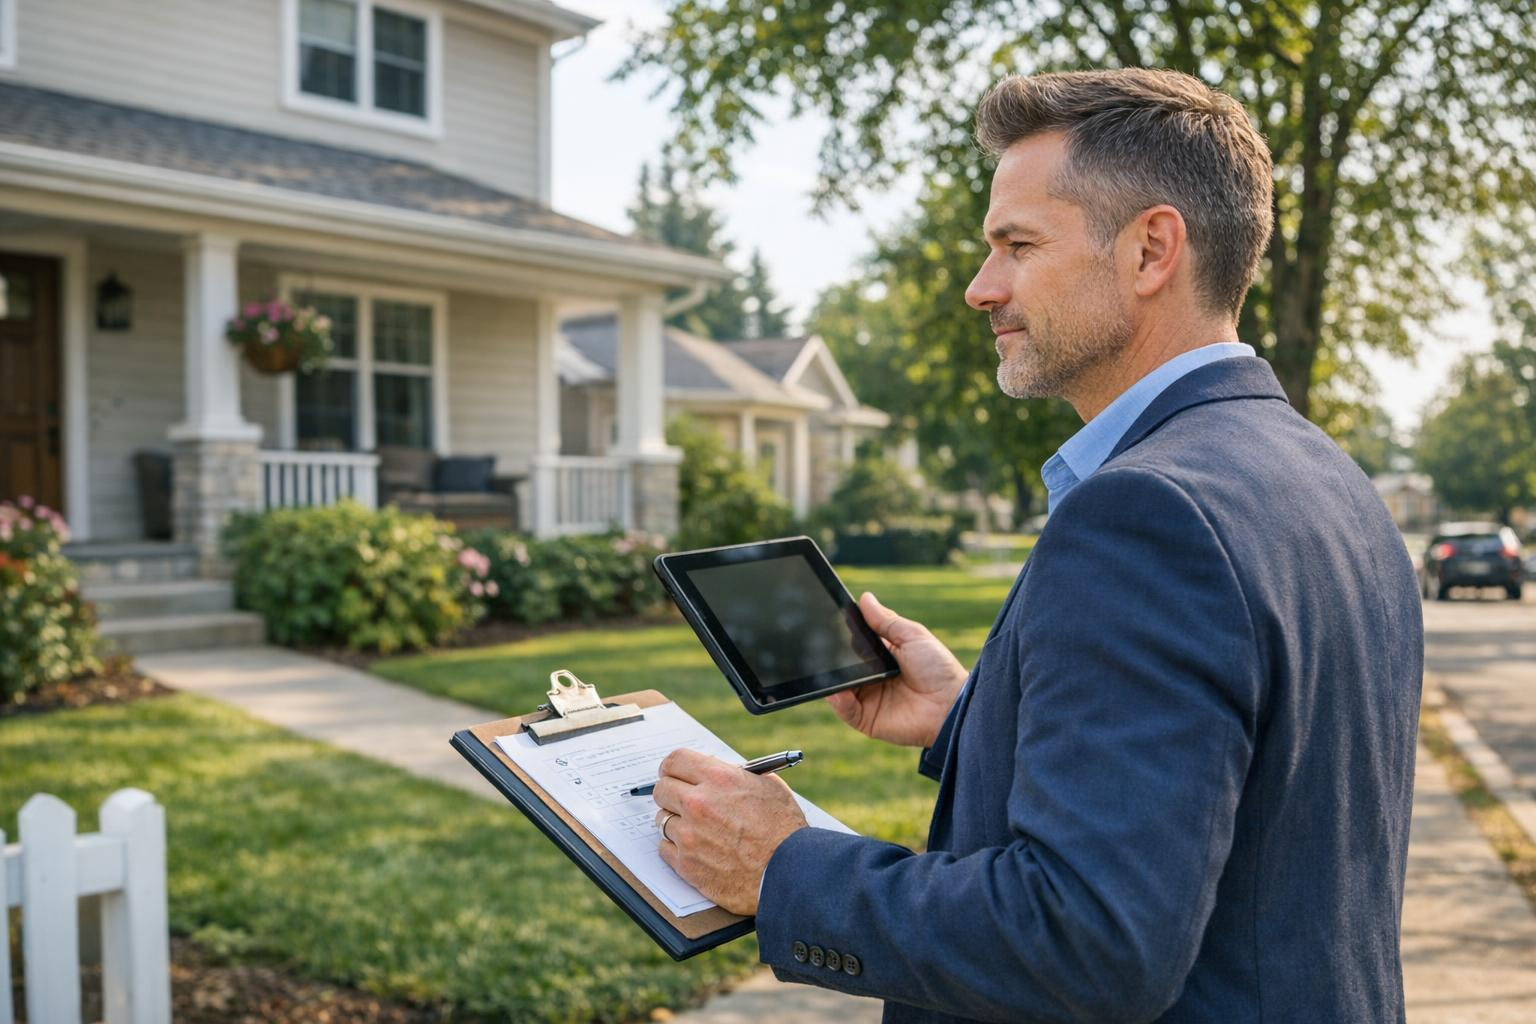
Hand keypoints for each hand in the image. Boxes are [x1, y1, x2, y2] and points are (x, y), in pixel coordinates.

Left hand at [652, 748, 807, 914]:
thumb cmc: (784, 830)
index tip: (674, 774)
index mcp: (718, 778)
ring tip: (698, 830)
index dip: (673, 768)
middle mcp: (698, 803)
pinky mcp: (686, 864)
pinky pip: (665, 849)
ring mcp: (689, 835)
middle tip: (682, 802)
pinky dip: (677, 849)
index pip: (674, 761)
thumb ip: (736, 776)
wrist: (789, 874)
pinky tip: (696, 850)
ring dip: (677, 823)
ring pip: (662, 820)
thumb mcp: (768, 787)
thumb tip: (716, 772)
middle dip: (671, 794)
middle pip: (661, 790)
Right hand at [825, 592, 968, 747]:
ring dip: (831, 677)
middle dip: (832, 655)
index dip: (843, 634)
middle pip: (843, 664)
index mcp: (882, 656)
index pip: (855, 644)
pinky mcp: (867, 719)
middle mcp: (872, 677)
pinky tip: (837, 690)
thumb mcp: (912, 636)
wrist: (952, 704)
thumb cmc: (939, 669)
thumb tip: (864, 598)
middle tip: (821, 644)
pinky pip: (846, 710)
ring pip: (840, 687)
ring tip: (826, 667)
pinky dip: (838, 701)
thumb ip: (885, 620)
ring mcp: (868, 699)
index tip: (828, 619)